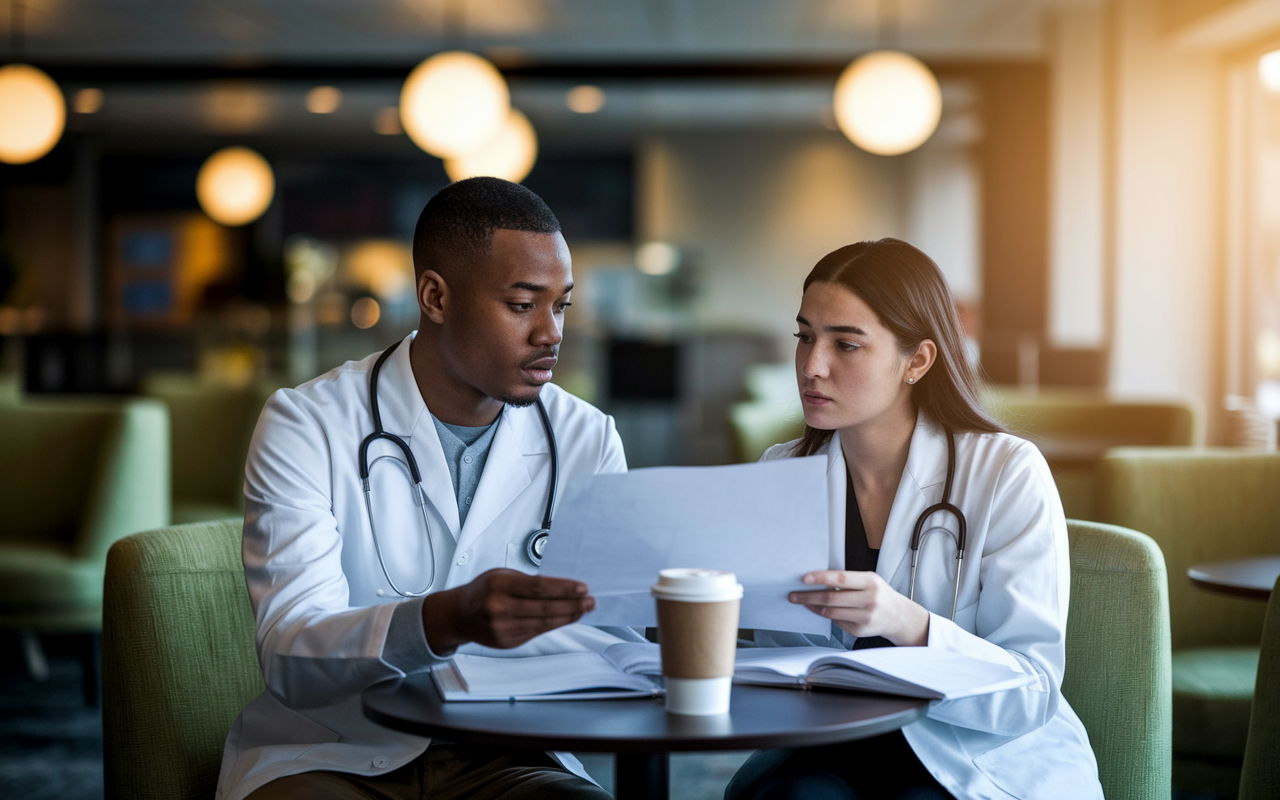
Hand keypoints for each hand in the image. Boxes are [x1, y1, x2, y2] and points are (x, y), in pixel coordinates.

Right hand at [421, 568, 594, 651]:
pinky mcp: (507, 642)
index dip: (563, 589)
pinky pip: (537, 633)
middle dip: (572, 604)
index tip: (582, 588)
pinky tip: (566, 618)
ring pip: (544, 623)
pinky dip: (555, 624)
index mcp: (498, 586)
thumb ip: (527, 582)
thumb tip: (559, 587)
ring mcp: (502, 628)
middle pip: (544, 607)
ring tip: (584, 609)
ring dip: (568, 616)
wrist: (459, 615)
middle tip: (590, 600)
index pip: (538, 587)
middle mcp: (499, 608)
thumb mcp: (501, 576)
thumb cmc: (482, 591)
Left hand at [789, 570, 929, 646]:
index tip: (803, 578)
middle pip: (831, 598)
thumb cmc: (880, 594)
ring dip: (812, 607)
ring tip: (801, 601)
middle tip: (793, 594)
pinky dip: (826, 615)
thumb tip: (818, 581)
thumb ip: (848, 581)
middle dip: (808, 596)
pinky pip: (836, 622)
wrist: (899, 617)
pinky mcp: (859, 631)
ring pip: (830, 612)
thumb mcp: (869, 580)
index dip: (820, 578)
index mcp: (870, 582)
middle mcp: (869, 600)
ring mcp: (864, 618)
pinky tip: (819, 609)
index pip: (840, 579)